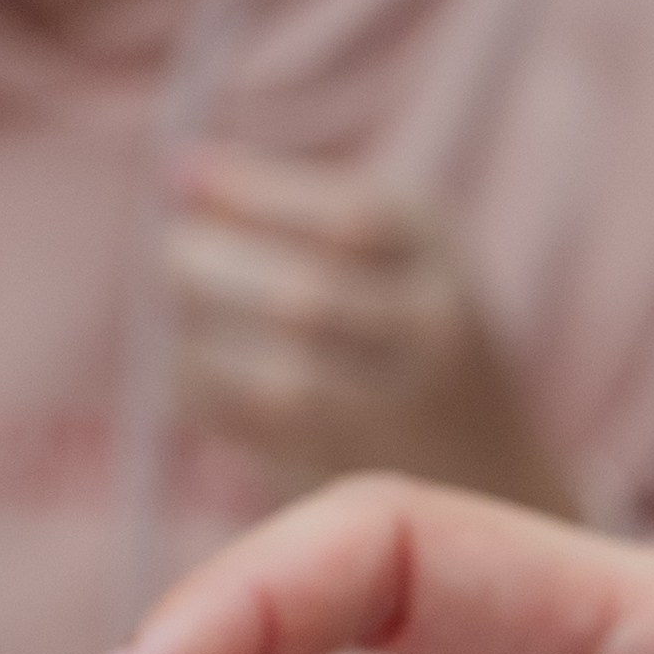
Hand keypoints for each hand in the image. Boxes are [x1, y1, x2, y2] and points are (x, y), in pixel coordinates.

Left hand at [166, 150, 576, 519]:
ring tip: (175, 317)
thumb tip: (179, 175)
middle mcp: (435, 334)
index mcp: (437, 253)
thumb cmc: (398, 329)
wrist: (483, 464)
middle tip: (170, 255)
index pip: (348, 221)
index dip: (252, 197)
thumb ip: (294, 209)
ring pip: (283, 382)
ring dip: (204, 344)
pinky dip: (207, 398)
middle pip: (309, 302)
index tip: (177, 181)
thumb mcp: (383, 247)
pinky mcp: (353, 478)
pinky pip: (265, 438)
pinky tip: (190, 372)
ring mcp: (402, 417)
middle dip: (218, 273)